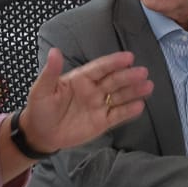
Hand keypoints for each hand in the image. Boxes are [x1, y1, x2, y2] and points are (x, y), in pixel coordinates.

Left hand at [20, 48, 152, 152]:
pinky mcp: (101, 122)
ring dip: (133, 91)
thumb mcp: (42, 90)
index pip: (100, 68)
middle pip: (114, 81)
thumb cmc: (39, 109)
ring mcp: (98, 106)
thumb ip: (50, 72)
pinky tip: (140, 106)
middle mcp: (92, 90)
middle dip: (128, 76)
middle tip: (143, 72)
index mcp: (80, 79)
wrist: (39, 135)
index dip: (113, 62)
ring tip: (148, 86)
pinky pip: (117, 115)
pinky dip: (128, 111)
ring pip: (119, 96)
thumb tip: (54, 51)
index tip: (128, 57)